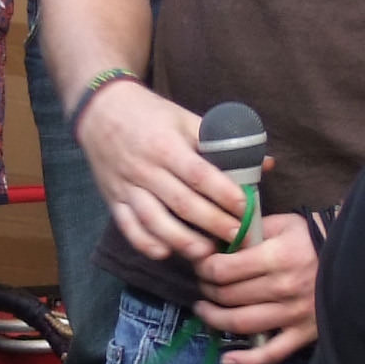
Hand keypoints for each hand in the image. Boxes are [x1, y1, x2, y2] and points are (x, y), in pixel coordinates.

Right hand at [70, 79, 248, 261]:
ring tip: (206, 252)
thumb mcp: (183, 118)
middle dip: (212, 223)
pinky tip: (166, 252)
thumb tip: (265, 162)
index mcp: (165, 145)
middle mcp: (145, 169)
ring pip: (154, 221)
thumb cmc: (149, 114)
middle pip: (182, 203)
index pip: (198, 174)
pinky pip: (128, 228)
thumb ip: (221, 141)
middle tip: (237, 236)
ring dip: (182, 241)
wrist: (100, 111)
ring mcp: (126, 187)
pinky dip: (146, 244)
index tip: (245, 207)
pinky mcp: (113, 200)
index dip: (223, 193)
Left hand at [195, 208, 319, 363]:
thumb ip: (250, 233)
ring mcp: (293, 314)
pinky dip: (246, 361)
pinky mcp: (304, 334)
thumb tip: (216, 245)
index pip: (223, 269)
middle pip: (227, 296)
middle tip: (204, 285)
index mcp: (277, 257)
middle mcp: (283, 287)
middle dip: (207, 290)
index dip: (204, 268)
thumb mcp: (283, 225)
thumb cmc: (314, 238)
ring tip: (205, 311)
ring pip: (240, 323)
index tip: (202, 265)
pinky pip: (271, 354)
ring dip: (215, 319)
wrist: (357, 259)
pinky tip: (227, 359)